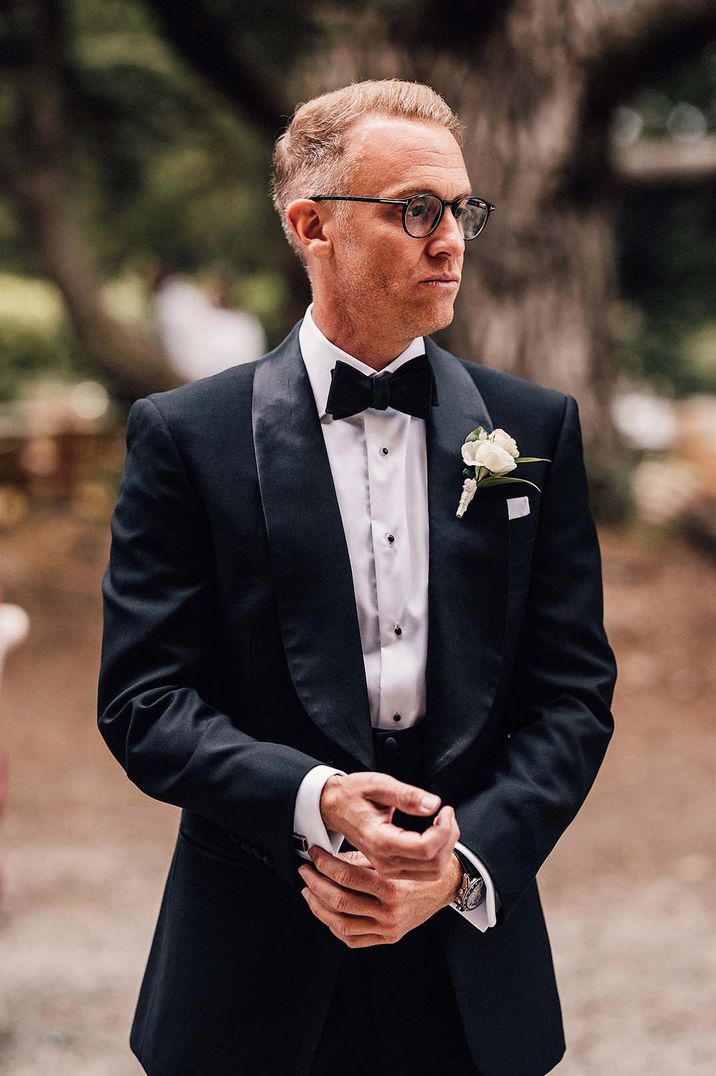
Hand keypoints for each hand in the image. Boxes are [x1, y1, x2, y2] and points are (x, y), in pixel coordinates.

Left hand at [298, 845, 463, 947]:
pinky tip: (325, 912)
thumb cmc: (418, 868)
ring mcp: (388, 928)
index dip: (324, 864)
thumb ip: (361, 859)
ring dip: (318, 906)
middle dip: (315, 884)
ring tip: (308, 891)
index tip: (314, 854)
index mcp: (392, 887)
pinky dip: (334, 926)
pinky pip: (352, 939)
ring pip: (341, 924)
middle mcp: (390, 911)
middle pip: (340, 901)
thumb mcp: (391, 858)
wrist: (444, 886)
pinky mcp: (388, 938)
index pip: (347, 876)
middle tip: (306, 871)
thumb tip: (330, 860)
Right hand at [319, 772, 458, 879]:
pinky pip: (425, 871)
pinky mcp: (392, 869)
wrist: (333, 808)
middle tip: (446, 814)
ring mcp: (388, 868)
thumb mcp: (378, 784)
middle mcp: (385, 861)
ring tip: (443, 823)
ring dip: (445, 847)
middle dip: (449, 837)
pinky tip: (434, 834)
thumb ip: (406, 795)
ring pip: (432, 871)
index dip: (443, 829)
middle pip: (433, 863)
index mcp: (380, 841)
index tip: (445, 809)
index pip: (425, 848)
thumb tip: (434, 804)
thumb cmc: (353, 794)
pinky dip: (437, 854)